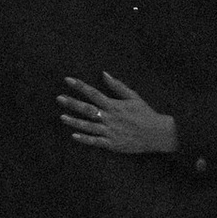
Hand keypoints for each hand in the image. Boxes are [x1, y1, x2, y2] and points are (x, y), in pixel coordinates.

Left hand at [58, 72, 177, 158]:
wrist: (157, 134)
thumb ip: (117, 86)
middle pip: (87, 109)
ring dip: (74, 121)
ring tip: (62, 117)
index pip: (93, 93)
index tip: (68, 80)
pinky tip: (74, 135)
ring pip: (88, 126)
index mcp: (114, 105)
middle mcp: (110, 118)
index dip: (80, 86)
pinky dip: (85, 139)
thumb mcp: (133, 96)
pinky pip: (95, 141)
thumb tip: (104, 73)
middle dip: (72, 103)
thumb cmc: (145, 114)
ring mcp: (110, 132)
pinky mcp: (112, 144)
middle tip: (59, 98)